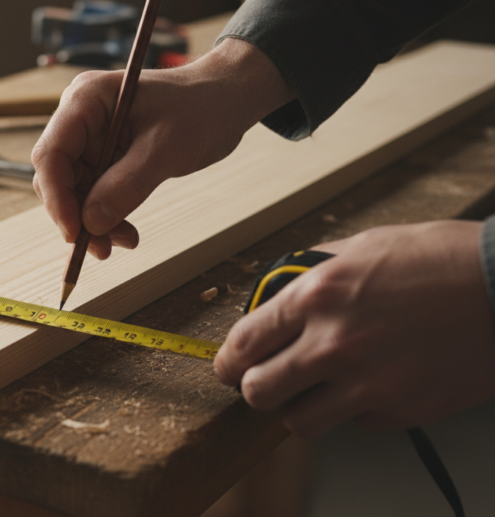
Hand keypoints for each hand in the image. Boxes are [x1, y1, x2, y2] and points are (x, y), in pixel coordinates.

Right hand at [31, 38, 294, 257]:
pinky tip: (125, 232)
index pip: (52, 153)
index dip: (57, 197)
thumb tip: (91, 223)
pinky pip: (93, 193)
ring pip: (73, 191)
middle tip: (101, 247)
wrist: (225, 101)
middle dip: (75, 215)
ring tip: (123, 241)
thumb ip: (127, 184)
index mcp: (87, 100)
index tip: (75, 232)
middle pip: (57, 176)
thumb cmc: (201, 108)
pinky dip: (106, 216)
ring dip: (92, 222)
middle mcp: (81, 118)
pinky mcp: (104, 156)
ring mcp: (91, 138)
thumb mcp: (167, 148)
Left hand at [214, 220, 494, 437]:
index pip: (245, 342)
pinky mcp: (399, 410)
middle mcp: (334, 343)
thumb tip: (284, 292)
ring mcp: (367, 383)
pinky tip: (367, 385)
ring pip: (297, 421)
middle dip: (254, 388)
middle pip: (258, 391)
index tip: (227, 366)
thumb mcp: (366, 247)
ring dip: (298, 407)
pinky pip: (352, 424)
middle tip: (263, 381)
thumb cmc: (444, 260)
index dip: (227, 360)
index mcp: (318, 295)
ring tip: (313, 390)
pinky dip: (350, 411)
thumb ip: (316, 274)